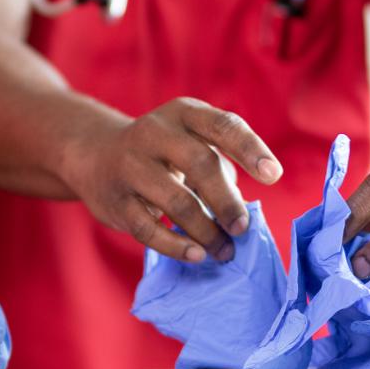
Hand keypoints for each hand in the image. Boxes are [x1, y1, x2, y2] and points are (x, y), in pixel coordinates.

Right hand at [61, 97, 282, 262]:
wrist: (95, 155)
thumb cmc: (163, 153)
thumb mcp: (190, 142)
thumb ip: (219, 168)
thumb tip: (242, 215)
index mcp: (183, 113)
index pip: (222, 125)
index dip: (250, 149)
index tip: (273, 176)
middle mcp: (154, 133)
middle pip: (200, 164)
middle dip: (227, 201)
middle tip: (242, 228)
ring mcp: (130, 166)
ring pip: (176, 201)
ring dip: (206, 231)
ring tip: (224, 250)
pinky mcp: (115, 200)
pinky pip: (148, 229)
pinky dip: (177, 246)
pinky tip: (197, 255)